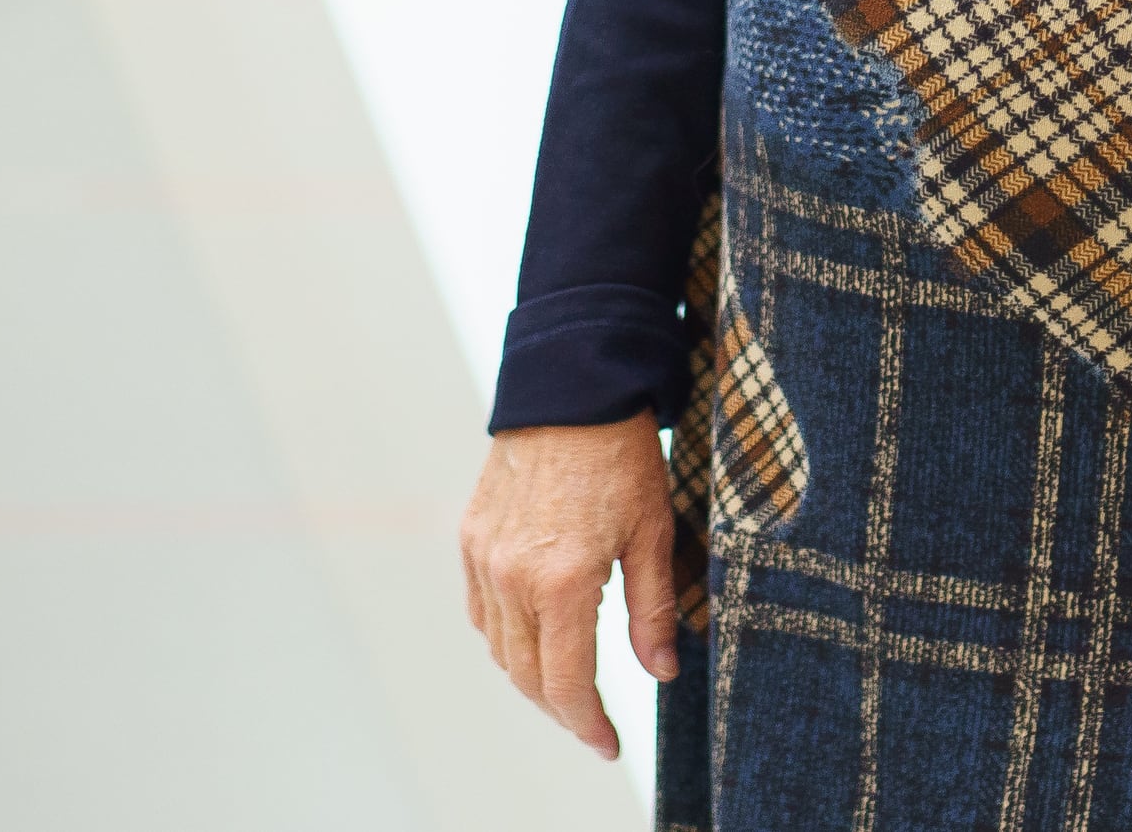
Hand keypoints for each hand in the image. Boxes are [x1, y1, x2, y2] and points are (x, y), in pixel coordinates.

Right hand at [459, 415, 676, 757]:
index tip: (608, 744)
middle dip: (560, 709)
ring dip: (531, 677)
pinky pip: (481, 611)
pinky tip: (535, 637)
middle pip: (526, 676)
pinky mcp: (470, 538)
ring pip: (500, 648)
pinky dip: (506, 637)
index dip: (587, 723)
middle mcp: (512, 577)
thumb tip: (660, 671)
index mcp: (562, 580)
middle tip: (592, 723)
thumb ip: (651, 609)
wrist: (571, 386)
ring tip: (568, 685)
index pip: (565, 682)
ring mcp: (484, 558)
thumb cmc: (621, 454)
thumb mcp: (653, 531)